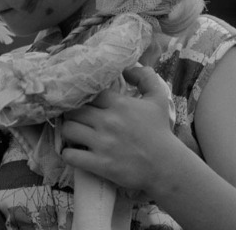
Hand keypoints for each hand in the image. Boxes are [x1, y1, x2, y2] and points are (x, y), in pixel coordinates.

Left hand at [60, 66, 179, 193]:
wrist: (167, 167)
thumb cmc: (160, 131)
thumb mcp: (158, 99)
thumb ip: (145, 77)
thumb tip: (127, 68)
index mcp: (119, 104)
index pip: (88, 93)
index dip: (83, 96)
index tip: (83, 102)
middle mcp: (108, 121)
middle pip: (72, 110)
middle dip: (71, 113)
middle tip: (76, 117)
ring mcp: (103, 143)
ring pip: (67, 129)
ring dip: (68, 131)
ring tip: (75, 133)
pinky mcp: (100, 164)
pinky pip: (69, 155)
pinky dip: (68, 155)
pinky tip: (75, 153)